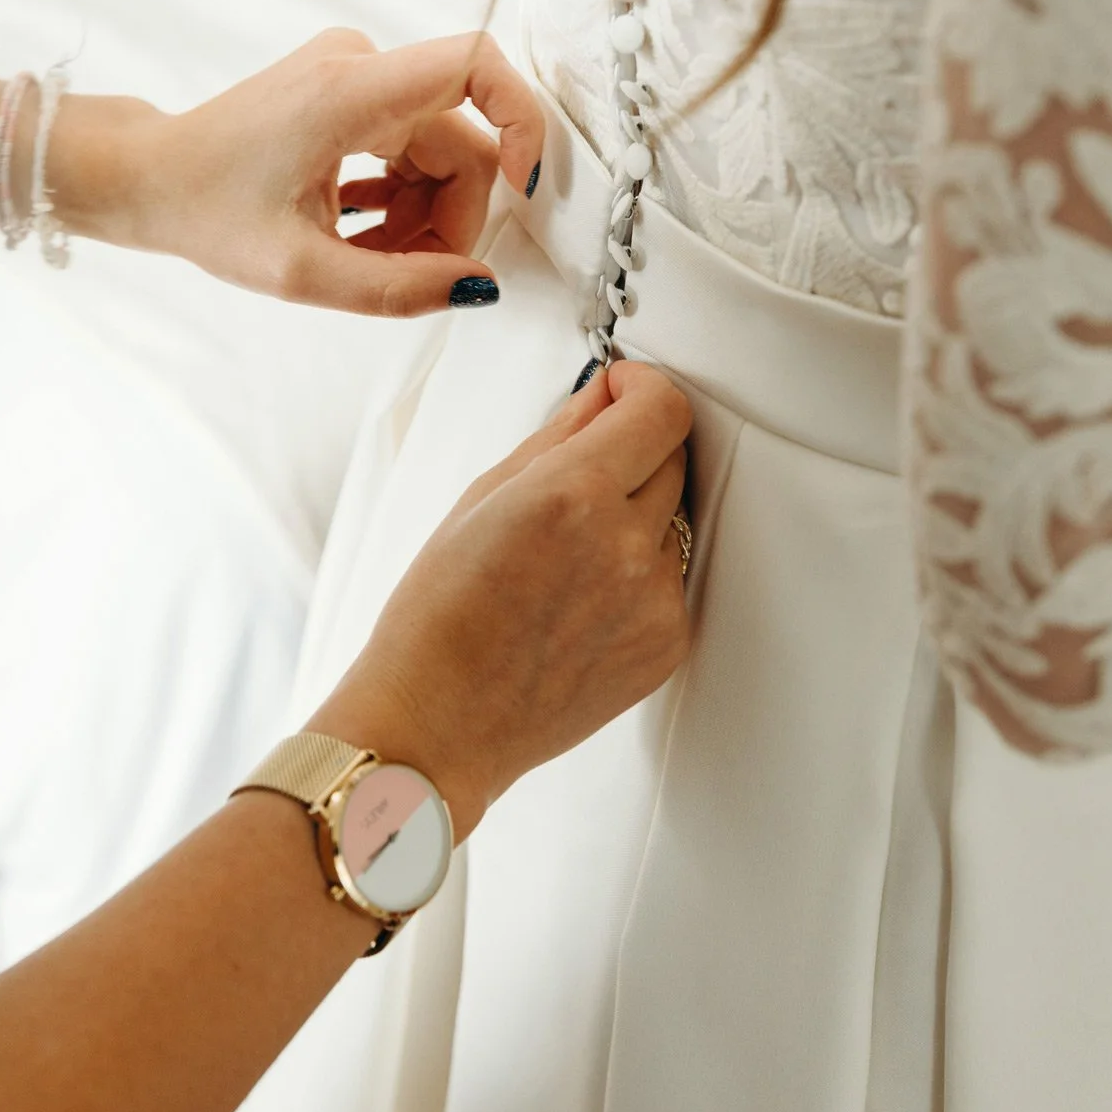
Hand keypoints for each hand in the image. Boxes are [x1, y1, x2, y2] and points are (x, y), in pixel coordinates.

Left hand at [47, 29, 543, 315]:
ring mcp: (356, 74)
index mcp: (351, 91)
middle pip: (463, 139)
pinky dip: (403, 197)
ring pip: (441, 149)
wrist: (146, 177)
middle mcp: (361, 66)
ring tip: (371, 258)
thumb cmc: (205, 211)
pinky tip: (361, 232)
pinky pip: (414, 145)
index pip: (476, 61)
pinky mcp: (352, 90)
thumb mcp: (300, 272)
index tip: (523, 187)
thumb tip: (478, 287)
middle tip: (414, 274)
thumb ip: (397, 288)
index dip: (521, 119)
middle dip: (453, 215)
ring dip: (424, 214)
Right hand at [314, 361, 693, 840]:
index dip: (642, 388)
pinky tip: (580, 597)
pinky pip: (672, 577)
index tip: (622, 392)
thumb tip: (602, 397)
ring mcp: (655, 600)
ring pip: (674, 518)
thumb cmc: (437, 619)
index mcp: (573, 496)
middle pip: (674, 456)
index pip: (661, 409)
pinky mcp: (668, 643)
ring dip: (638, 514)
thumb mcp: (481, 499)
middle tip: (583, 472)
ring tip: (567, 553)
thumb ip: (557, 437)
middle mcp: (626, 546)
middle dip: (635, 447)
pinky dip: (639, 572)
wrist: (439, 724)